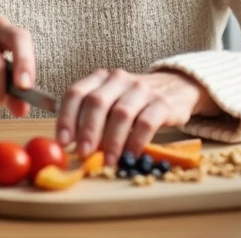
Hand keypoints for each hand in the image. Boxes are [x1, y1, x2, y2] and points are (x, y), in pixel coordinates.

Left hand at [55, 69, 218, 166]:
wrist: (176, 87)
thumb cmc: (135, 101)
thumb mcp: (112, 102)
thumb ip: (93, 119)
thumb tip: (72, 148)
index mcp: (101, 79)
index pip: (77, 93)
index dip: (67, 117)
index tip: (63, 141)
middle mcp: (119, 79)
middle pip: (97, 102)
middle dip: (88, 130)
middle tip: (84, 153)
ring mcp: (142, 89)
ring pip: (122, 113)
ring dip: (112, 140)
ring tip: (107, 160)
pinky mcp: (162, 103)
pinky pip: (146, 123)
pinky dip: (136, 142)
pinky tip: (130, 156)